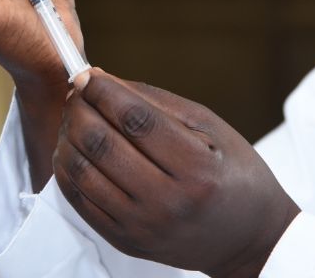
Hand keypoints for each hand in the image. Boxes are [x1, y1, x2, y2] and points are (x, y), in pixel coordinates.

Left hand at [54, 69, 299, 276]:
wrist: (248, 238)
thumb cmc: (232, 172)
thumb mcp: (209, 127)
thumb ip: (155, 102)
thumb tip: (102, 79)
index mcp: (196, 168)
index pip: (135, 120)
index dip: (104, 91)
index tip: (87, 74)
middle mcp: (167, 202)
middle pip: (102, 143)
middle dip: (80, 109)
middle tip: (77, 93)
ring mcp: (142, 226)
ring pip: (82, 171)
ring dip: (67, 136)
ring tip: (73, 118)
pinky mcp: (124, 240)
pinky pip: (78, 199)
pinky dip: (66, 167)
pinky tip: (72, 147)